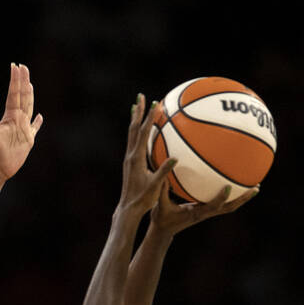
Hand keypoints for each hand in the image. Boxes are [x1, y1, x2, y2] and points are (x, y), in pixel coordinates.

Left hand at [0, 63, 42, 180]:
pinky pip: (35, 128)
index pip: (14, 94)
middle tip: (24, 67)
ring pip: (29, 108)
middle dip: (23, 82)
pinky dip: (38, 122)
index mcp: (9, 116)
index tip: (16, 66)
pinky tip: (40, 116)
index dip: (15, 80)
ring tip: (30, 85)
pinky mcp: (28, 140)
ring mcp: (23, 129)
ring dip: (30, 96)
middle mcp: (16, 120)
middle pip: (22, 97)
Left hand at [117, 94, 176, 216]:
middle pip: (134, 128)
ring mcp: (129, 158)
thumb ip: (164, 172)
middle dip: (138, 112)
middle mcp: (130, 155)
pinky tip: (144, 129)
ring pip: (132, 134)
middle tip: (141, 96)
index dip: (149, 118)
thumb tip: (175, 158)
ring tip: (138, 106)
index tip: (155, 103)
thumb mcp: (156, 185)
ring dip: (136, 119)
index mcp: (136, 158)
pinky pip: (134, 142)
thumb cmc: (143, 198)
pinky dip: (139, 132)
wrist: (128, 208)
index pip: (143, 133)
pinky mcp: (130, 163)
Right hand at [148, 180, 257, 238]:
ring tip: (255, 187)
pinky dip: (233, 196)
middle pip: (230, 208)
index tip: (228, 187)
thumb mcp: (160, 205)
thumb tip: (165, 174)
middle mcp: (206, 214)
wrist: (163, 232)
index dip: (221, 198)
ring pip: (230, 207)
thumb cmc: (162, 218)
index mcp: (196, 213)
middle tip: (256, 188)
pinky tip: (235, 186)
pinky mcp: (207, 212)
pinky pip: (224, 204)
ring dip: (243, 198)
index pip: (212, 206)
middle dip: (243, 199)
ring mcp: (208, 214)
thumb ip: (163, 190)